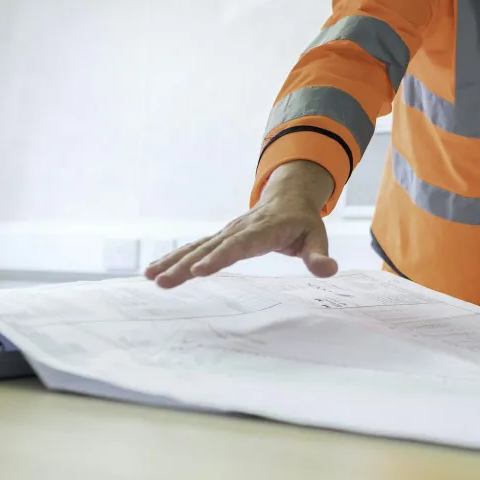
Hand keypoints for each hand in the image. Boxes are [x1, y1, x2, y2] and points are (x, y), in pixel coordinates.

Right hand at [144, 161, 337, 287]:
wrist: (288, 197)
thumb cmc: (303, 222)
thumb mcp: (317, 236)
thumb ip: (319, 255)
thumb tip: (329, 270)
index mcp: (263, 229)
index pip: (239, 245)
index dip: (219, 258)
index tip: (199, 271)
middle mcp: (239, 229)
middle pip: (210, 248)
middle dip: (186, 266)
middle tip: (163, 282)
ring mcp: (226, 232)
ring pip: (197, 247)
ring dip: (173, 262)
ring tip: (151, 277)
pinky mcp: (219, 238)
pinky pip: (195, 248)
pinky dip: (174, 258)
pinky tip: (154, 271)